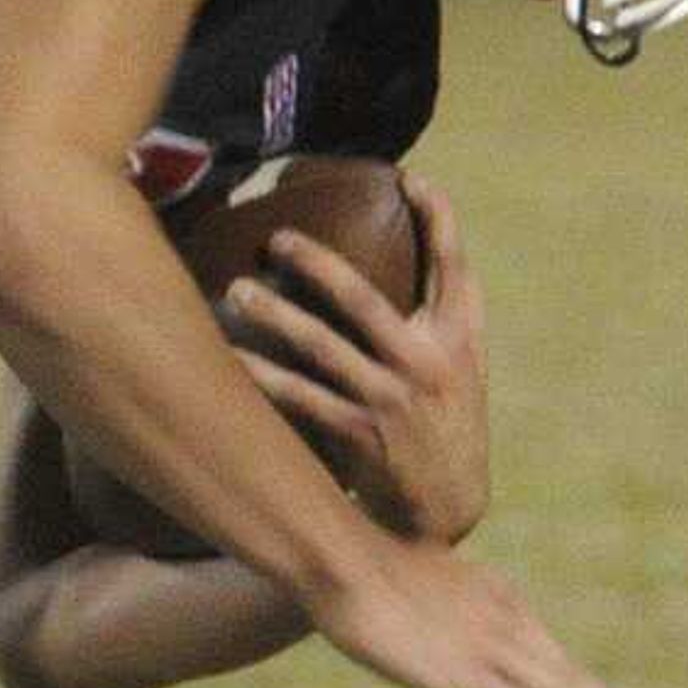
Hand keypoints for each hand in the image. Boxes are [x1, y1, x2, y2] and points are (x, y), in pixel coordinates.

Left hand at [221, 171, 489, 543]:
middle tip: (278, 237)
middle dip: (317, 262)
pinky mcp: (359, 433)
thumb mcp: (460, 369)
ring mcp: (391, 397)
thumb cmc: (445, 426)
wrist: (448, 508)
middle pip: (364, 297)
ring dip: (273, 314)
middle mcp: (427, 361)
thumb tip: (396, 262)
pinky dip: (261, 376)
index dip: (438, 217)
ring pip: (321, 344)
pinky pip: (299, 396)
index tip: (411, 178)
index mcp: (460, 338)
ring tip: (235, 292)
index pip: (454, 264)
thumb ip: (436, 320)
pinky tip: (227, 360)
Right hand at [301, 527, 637, 687]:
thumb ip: (420, 586)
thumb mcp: (400, 566)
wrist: (344, 559)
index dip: (570, 673)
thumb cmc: (355, 559)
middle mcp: (505, 623)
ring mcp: (490, 652)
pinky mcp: (468, 681)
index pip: (543, 643)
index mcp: (493, 593)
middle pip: (565, 670)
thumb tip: (405, 592)